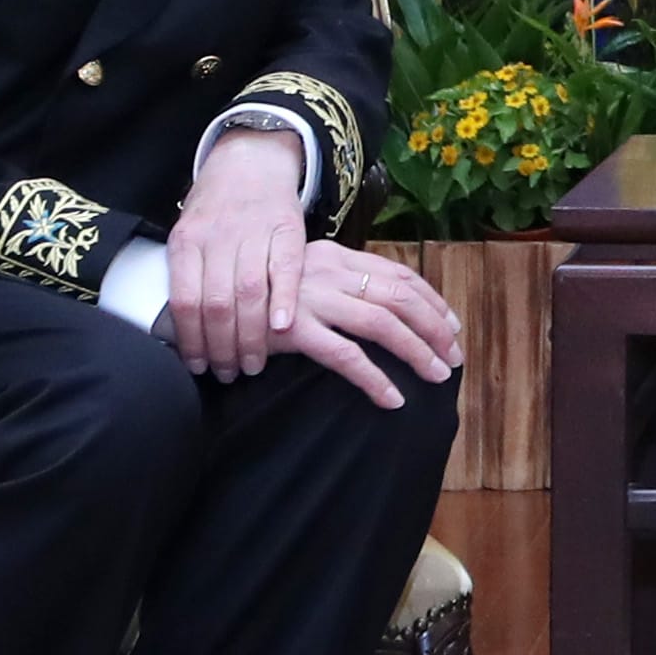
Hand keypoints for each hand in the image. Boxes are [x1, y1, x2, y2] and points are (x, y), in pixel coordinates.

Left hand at [156, 128, 311, 373]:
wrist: (250, 160)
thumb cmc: (215, 208)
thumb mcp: (188, 233)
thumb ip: (185, 275)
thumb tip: (175, 332)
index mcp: (186, 241)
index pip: (184, 300)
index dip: (191, 340)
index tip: (197, 366)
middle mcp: (217, 237)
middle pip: (218, 304)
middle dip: (223, 348)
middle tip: (229, 372)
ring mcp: (253, 232)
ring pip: (249, 293)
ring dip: (252, 336)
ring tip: (254, 363)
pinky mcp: (287, 229)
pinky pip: (286, 270)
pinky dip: (285, 301)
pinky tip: (284, 328)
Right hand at [273, 241, 465, 410]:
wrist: (201, 301)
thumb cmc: (255, 297)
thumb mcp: (300, 281)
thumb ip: (335, 287)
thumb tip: (379, 311)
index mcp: (332, 256)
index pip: (396, 273)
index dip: (430, 299)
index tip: (452, 324)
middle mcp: (326, 271)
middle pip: (397, 296)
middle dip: (434, 327)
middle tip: (454, 356)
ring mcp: (311, 298)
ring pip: (380, 324)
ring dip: (416, 351)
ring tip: (436, 376)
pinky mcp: (293, 329)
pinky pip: (345, 356)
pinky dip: (374, 379)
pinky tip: (392, 398)